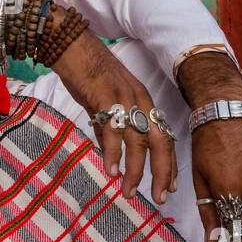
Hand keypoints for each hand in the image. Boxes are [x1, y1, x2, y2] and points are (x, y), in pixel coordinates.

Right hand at [51, 23, 176, 203]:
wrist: (71, 44)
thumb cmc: (86, 71)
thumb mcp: (103, 102)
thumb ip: (108, 129)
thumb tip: (110, 156)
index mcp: (143, 101)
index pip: (163, 136)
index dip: (168, 163)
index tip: (169, 186)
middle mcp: (140, 100)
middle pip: (160, 142)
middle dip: (162, 172)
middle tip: (159, 198)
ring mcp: (125, 98)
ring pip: (138, 140)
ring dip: (135, 169)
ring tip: (129, 192)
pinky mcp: (106, 97)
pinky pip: (114, 130)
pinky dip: (114, 153)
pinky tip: (111, 170)